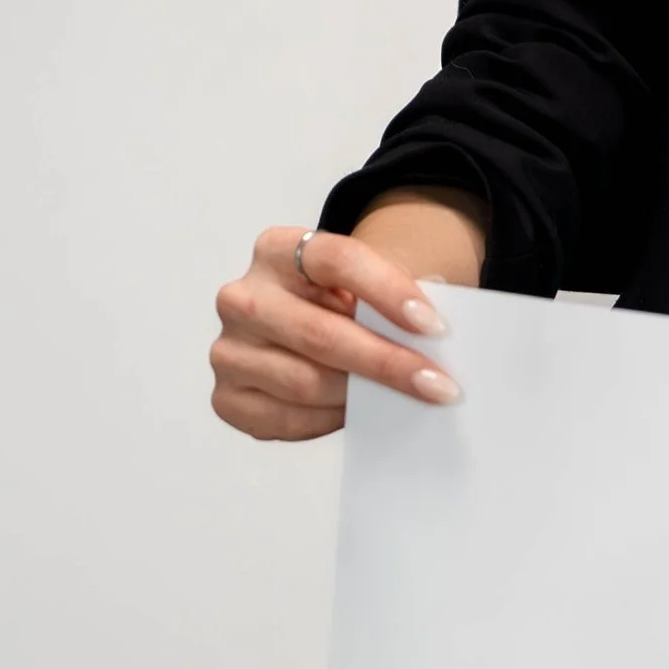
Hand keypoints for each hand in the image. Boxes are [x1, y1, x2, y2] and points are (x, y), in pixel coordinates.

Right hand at [208, 197, 486, 441]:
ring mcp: (229, 348)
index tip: (434, 325)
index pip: (337, 259)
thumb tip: (436, 338)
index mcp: (276, 250)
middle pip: (321, 333)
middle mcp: (242, 296)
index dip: (388, 291)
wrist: (303, 325)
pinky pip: (289, 417)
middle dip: (388, 363)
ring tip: (405, 400)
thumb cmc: (342, 303)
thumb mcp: (366, 283)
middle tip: (440, 385)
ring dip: (363, 396)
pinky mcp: (228, 396)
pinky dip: (331, 419)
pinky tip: (358, 411)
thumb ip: (395, 295)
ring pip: (307, 382)